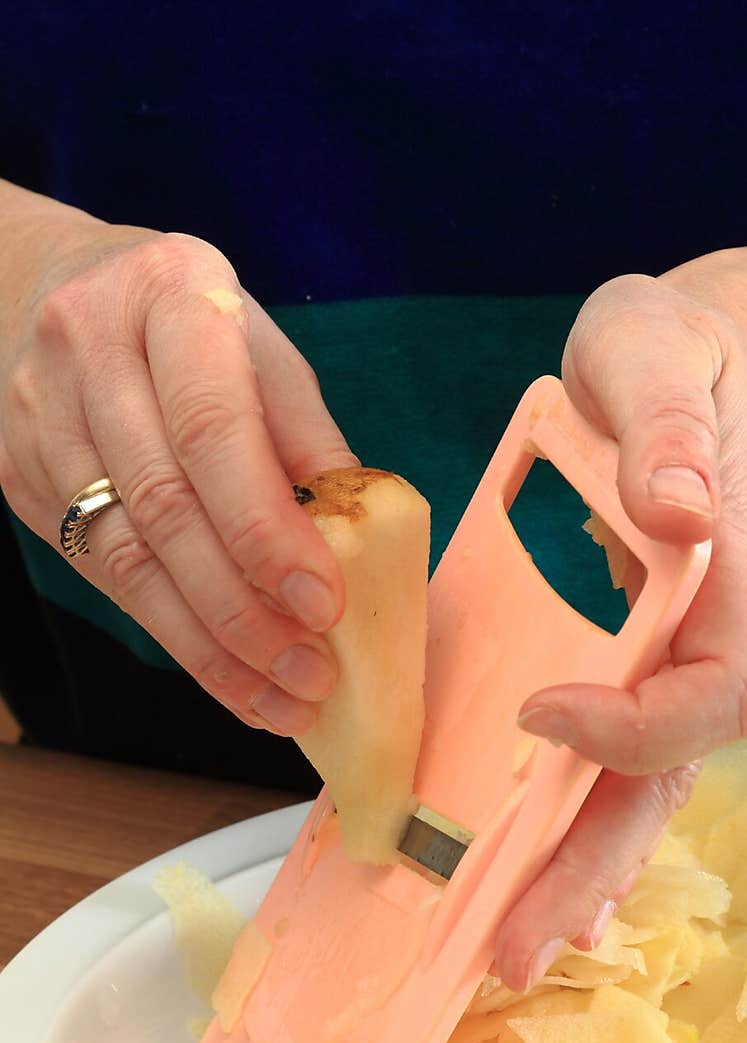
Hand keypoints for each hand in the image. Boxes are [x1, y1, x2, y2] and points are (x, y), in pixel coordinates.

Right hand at [0, 215, 354, 734]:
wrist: (47, 286)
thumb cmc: (183, 321)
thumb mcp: (257, 343)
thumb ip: (304, 433)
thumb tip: (359, 537)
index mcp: (169, 295)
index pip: (213, 430)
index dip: (268, 529)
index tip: (324, 605)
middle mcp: (90, 349)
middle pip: (164, 507)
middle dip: (244, 611)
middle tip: (310, 675)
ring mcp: (40, 418)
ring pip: (124, 558)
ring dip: (208, 645)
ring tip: (277, 698)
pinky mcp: (20, 476)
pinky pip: (101, 574)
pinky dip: (172, 634)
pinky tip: (227, 674)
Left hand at [494, 270, 746, 989]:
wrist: (705, 365)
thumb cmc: (671, 353)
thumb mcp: (652, 349)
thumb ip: (663, 423)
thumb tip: (676, 511)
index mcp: (730, 569)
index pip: (716, 685)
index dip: (637, 722)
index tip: (542, 711)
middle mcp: (717, 634)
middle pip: (676, 778)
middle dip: (596, 860)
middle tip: (517, 942)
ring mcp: (683, 658)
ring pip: (646, 790)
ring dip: (578, 870)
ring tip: (512, 945)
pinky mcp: (642, 663)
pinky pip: (620, 764)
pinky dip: (577, 828)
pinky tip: (535, 881)